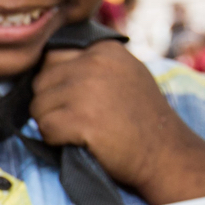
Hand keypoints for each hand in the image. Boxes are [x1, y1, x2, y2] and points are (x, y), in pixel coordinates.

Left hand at [31, 42, 204, 204]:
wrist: (166, 154)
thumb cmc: (142, 119)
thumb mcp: (124, 74)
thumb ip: (92, 64)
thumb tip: (47, 65)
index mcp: (104, 50)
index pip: (51, 58)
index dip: (56, 83)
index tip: (74, 100)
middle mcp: (94, 63)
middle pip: (41, 82)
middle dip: (51, 104)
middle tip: (77, 120)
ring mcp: (86, 90)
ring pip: (38, 106)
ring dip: (52, 123)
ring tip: (81, 131)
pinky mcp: (80, 118)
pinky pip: (44, 128)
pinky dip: (55, 140)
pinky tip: (80, 142)